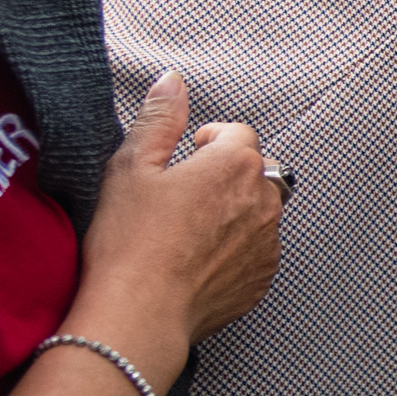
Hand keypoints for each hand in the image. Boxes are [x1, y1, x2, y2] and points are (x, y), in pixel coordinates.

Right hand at [80, 70, 283, 345]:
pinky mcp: (263, 277)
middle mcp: (264, 197)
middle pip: (254, 171)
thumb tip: (172, 80)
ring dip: (234, 212)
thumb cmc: (129, 240)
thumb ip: (159, 118)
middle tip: (182, 198)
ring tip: (187, 233)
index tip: (184, 159)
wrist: (138, 315)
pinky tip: (197, 263)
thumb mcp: (131, 167)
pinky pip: (257, 251)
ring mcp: (268, 241)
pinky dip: (236, 250)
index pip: (237, 134)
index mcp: (236, 162)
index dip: (208, 142)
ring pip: (259, 211)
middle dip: (225, 176)